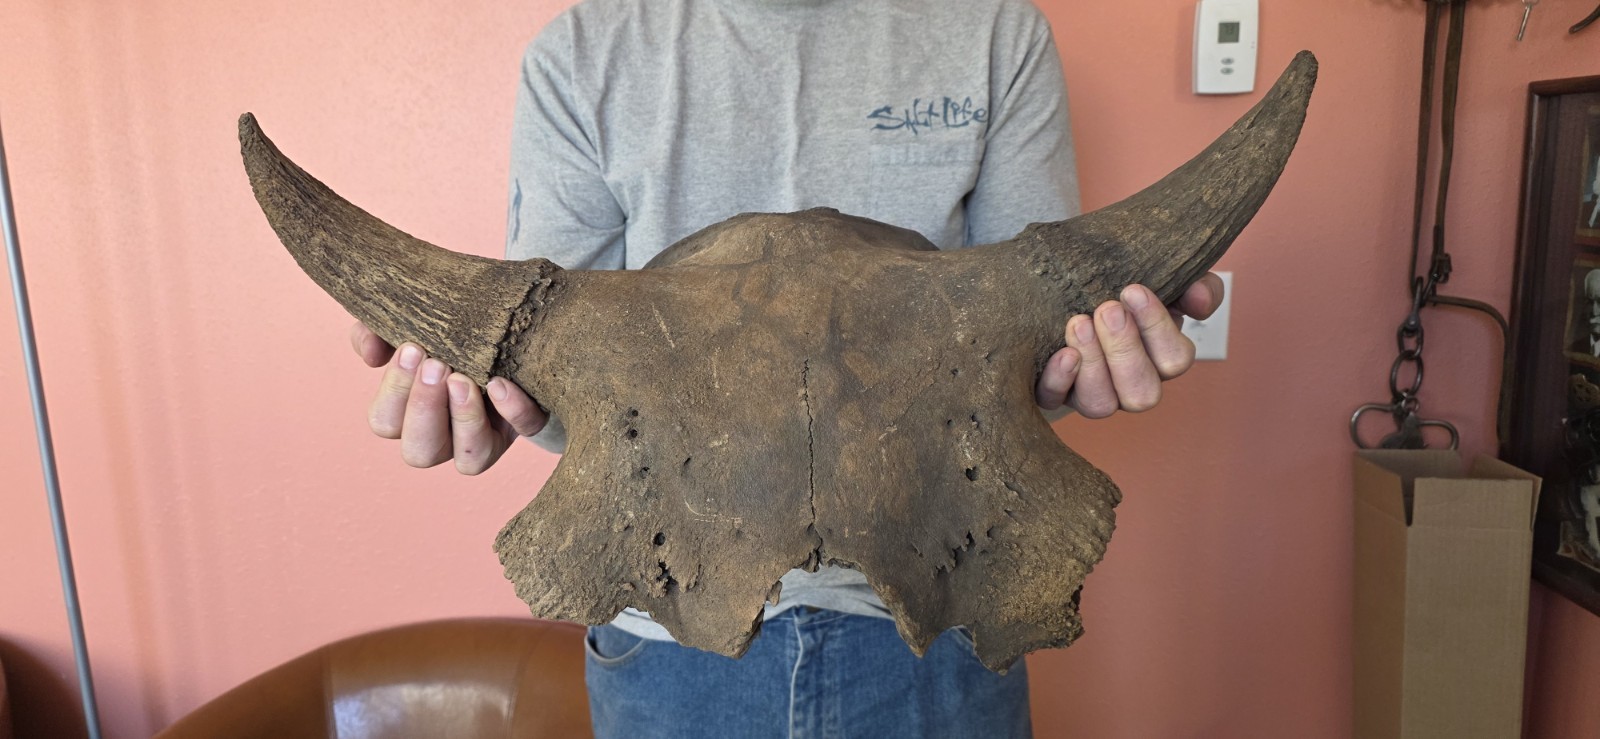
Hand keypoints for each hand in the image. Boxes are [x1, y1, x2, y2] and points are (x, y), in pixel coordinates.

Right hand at [350, 322, 547, 473]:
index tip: (410, 349)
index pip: (385, 422)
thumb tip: (370, 353)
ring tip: (463, 379)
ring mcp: (488, 437)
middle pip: (419, 453)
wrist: (506, 323)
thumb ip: (378, 331)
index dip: (393, 393)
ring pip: (470, 461)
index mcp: (410, 413)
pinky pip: (526, 429)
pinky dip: (514, 410)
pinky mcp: (527, 423)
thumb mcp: (411, 322)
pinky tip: (501, 383)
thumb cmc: (447, 328)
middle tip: (436, 365)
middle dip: (424, 410)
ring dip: (464, 420)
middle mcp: (445, 436)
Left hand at [1034, 274, 1223, 417]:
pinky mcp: (1053, 391)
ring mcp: (1090, 391)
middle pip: (1142, 394)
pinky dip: (1057, 381)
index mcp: (1159, 357)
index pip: (1174, 360)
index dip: (1157, 328)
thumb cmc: (1120, 283)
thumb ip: (1194, 284)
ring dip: (1092, 365)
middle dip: (1125, 351)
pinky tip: (1060, 353)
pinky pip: (1053, 400)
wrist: (1067, 281)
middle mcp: (1128, 382)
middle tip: (1107, 309)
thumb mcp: (1162, 276)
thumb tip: (1201, 300)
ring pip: (1101, 404)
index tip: (1133, 291)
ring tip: (1079, 323)